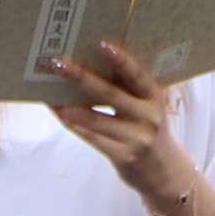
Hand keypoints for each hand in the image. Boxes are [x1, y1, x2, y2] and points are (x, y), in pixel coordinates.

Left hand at [51, 37, 191, 198]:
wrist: (164, 172)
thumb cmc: (147, 129)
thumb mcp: (147, 107)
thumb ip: (128, 90)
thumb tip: (90, 65)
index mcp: (154, 97)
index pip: (137, 75)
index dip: (121, 60)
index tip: (102, 43)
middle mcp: (149, 116)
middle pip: (111, 94)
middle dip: (82, 77)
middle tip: (58, 64)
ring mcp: (137, 138)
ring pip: (98, 119)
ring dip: (72, 106)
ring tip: (50, 95)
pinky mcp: (125, 156)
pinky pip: (94, 139)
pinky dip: (75, 126)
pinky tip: (61, 115)